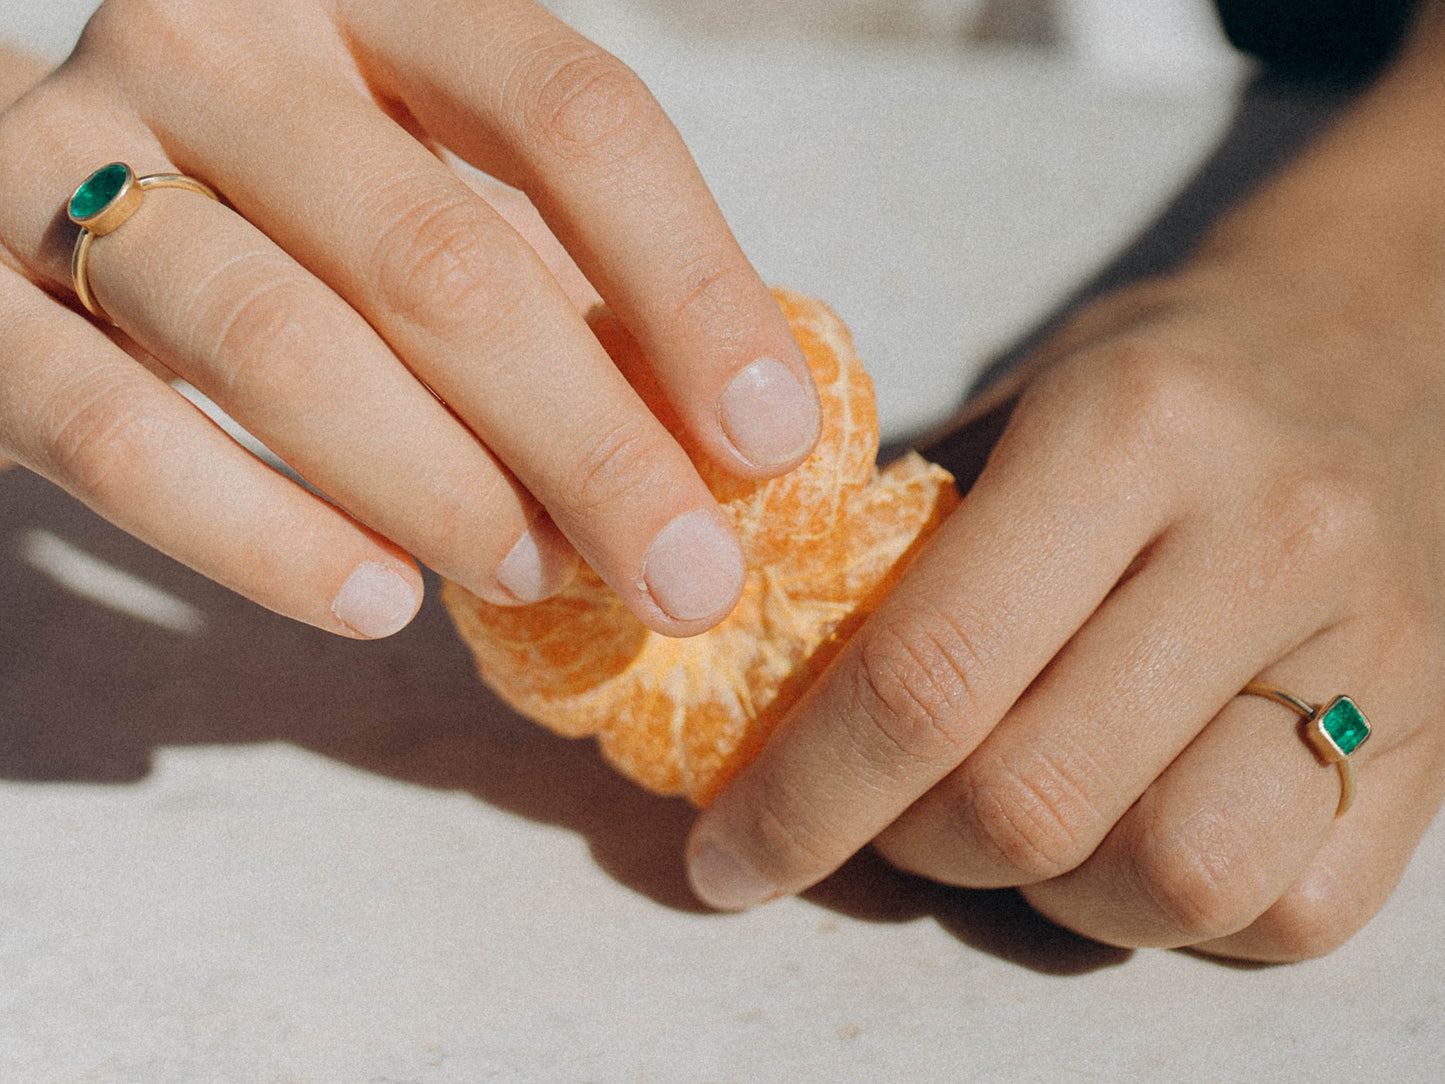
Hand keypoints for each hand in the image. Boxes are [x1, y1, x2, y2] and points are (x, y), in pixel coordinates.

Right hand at [0, 0, 818, 637]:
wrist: (27, 178)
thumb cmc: (298, 200)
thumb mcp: (440, 185)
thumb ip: (566, 278)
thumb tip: (728, 434)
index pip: (572, 117)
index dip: (692, 286)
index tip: (771, 441)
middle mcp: (219, 42)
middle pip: (441, 256)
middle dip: (590, 443)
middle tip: (687, 575)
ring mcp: (64, 154)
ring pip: (283, 347)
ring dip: (441, 491)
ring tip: (536, 576)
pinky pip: (118, 435)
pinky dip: (263, 538)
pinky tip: (377, 602)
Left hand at [685, 25, 1444, 960]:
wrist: (1353, 347)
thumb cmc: (1145, 386)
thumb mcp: (1003, 412)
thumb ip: (891, 550)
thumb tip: (756, 707)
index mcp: (1128, 431)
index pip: (928, 670)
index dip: (802, 795)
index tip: (724, 858)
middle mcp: (1266, 536)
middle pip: (1033, 800)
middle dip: (908, 848)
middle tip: (871, 820)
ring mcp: (1374, 650)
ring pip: (1174, 880)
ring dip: (1043, 894)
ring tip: (1005, 824)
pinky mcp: (1437, 745)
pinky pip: (1288, 914)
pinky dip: (1170, 915)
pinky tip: (1121, 831)